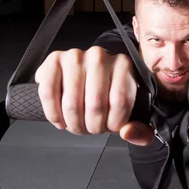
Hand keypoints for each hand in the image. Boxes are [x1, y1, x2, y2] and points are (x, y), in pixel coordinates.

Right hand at [34, 47, 154, 144]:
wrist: (88, 78)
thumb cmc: (109, 96)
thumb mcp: (132, 114)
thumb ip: (140, 131)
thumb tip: (127, 132)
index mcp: (123, 65)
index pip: (120, 101)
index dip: (113, 124)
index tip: (109, 128)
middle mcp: (99, 56)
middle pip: (95, 104)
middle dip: (92, 126)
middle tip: (91, 129)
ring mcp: (75, 56)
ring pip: (72, 102)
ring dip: (73, 123)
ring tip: (77, 125)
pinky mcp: (54, 60)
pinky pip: (49, 93)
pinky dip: (53, 113)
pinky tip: (60, 120)